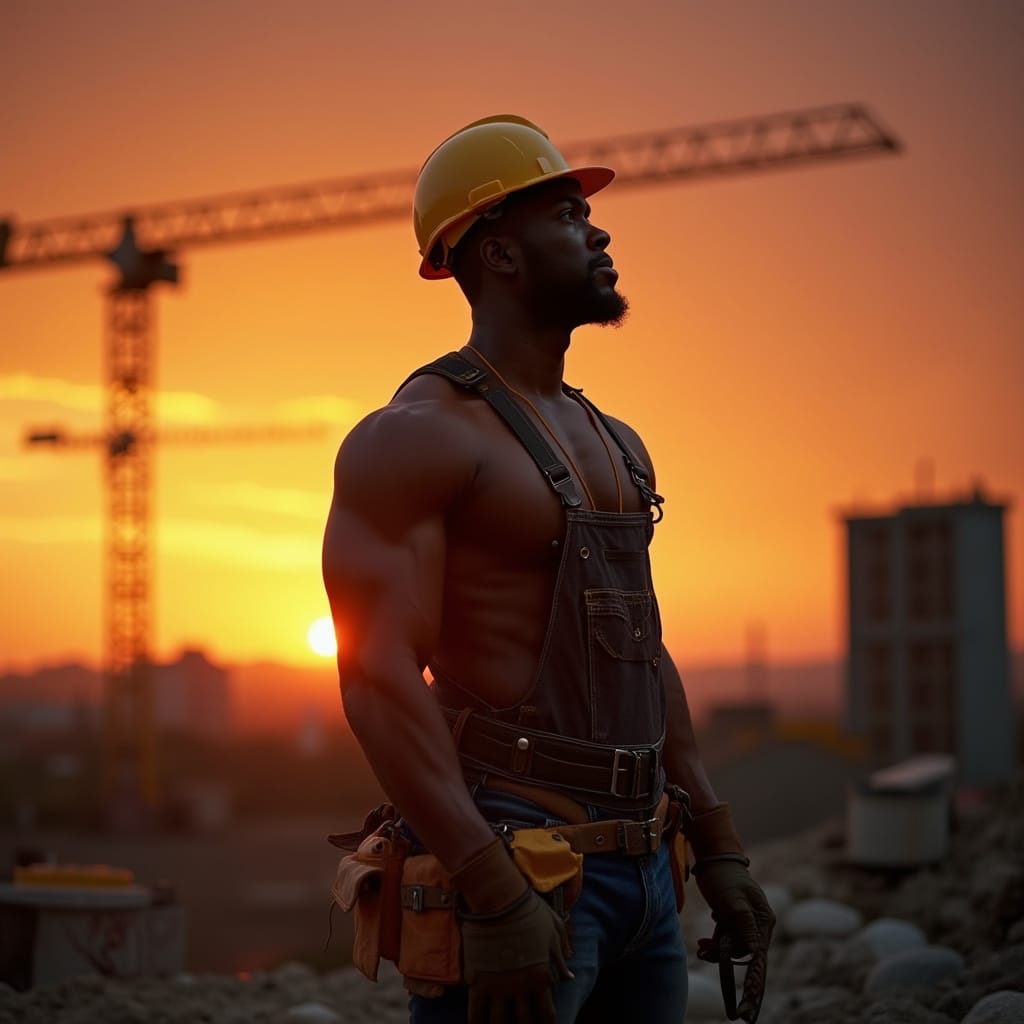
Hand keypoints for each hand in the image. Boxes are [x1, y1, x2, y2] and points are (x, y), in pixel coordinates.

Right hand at [460, 886, 572, 1023]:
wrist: (499, 900)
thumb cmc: (529, 911)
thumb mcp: (553, 931)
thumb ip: (561, 957)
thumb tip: (569, 977)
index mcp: (540, 977)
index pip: (547, 1014)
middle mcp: (520, 987)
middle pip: (524, 1022)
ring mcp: (497, 986)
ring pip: (499, 1022)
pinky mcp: (477, 981)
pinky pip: (475, 1013)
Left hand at [694, 859, 774, 1022]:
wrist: (713, 858)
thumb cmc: (724, 877)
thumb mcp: (733, 901)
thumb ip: (744, 925)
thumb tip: (755, 952)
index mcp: (764, 920)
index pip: (759, 956)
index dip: (754, 980)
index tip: (749, 1004)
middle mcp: (759, 923)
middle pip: (744, 952)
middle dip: (725, 957)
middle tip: (703, 952)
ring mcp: (746, 922)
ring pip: (733, 947)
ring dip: (716, 951)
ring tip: (700, 948)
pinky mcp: (733, 920)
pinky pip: (726, 940)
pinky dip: (715, 944)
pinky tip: (702, 944)